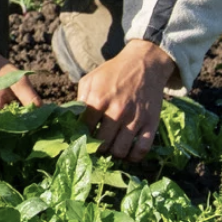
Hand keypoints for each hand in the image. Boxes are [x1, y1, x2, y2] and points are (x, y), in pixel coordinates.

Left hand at [77, 39, 174, 161]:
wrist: (144, 63)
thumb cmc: (114, 72)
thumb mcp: (91, 80)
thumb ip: (80, 100)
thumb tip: (71, 122)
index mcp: (98, 99)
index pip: (83, 130)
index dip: (80, 138)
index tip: (81, 140)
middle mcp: (116, 110)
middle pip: (101, 144)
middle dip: (96, 149)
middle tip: (97, 147)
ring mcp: (135, 118)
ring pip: (120, 150)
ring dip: (113, 154)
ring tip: (111, 149)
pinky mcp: (151, 123)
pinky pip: (142, 149)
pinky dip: (134, 157)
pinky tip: (128, 154)